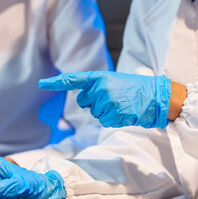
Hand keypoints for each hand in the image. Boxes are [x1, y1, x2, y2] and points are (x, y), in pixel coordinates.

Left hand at [39, 71, 171, 128]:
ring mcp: (105, 100)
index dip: (56, 82)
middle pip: (85, 103)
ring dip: (108, 113)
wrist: (156, 96)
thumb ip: (97, 88)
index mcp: (99, 77)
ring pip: (95, 114)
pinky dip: (114, 120)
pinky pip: (104, 121)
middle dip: (97, 104)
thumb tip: (84, 102)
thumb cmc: (136, 89)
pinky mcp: (111, 113)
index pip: (73, 80)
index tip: (41, 84)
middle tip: (116, 98)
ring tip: (123, 105)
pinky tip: (125, 112)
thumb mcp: (115, 82)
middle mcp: (99, 87)